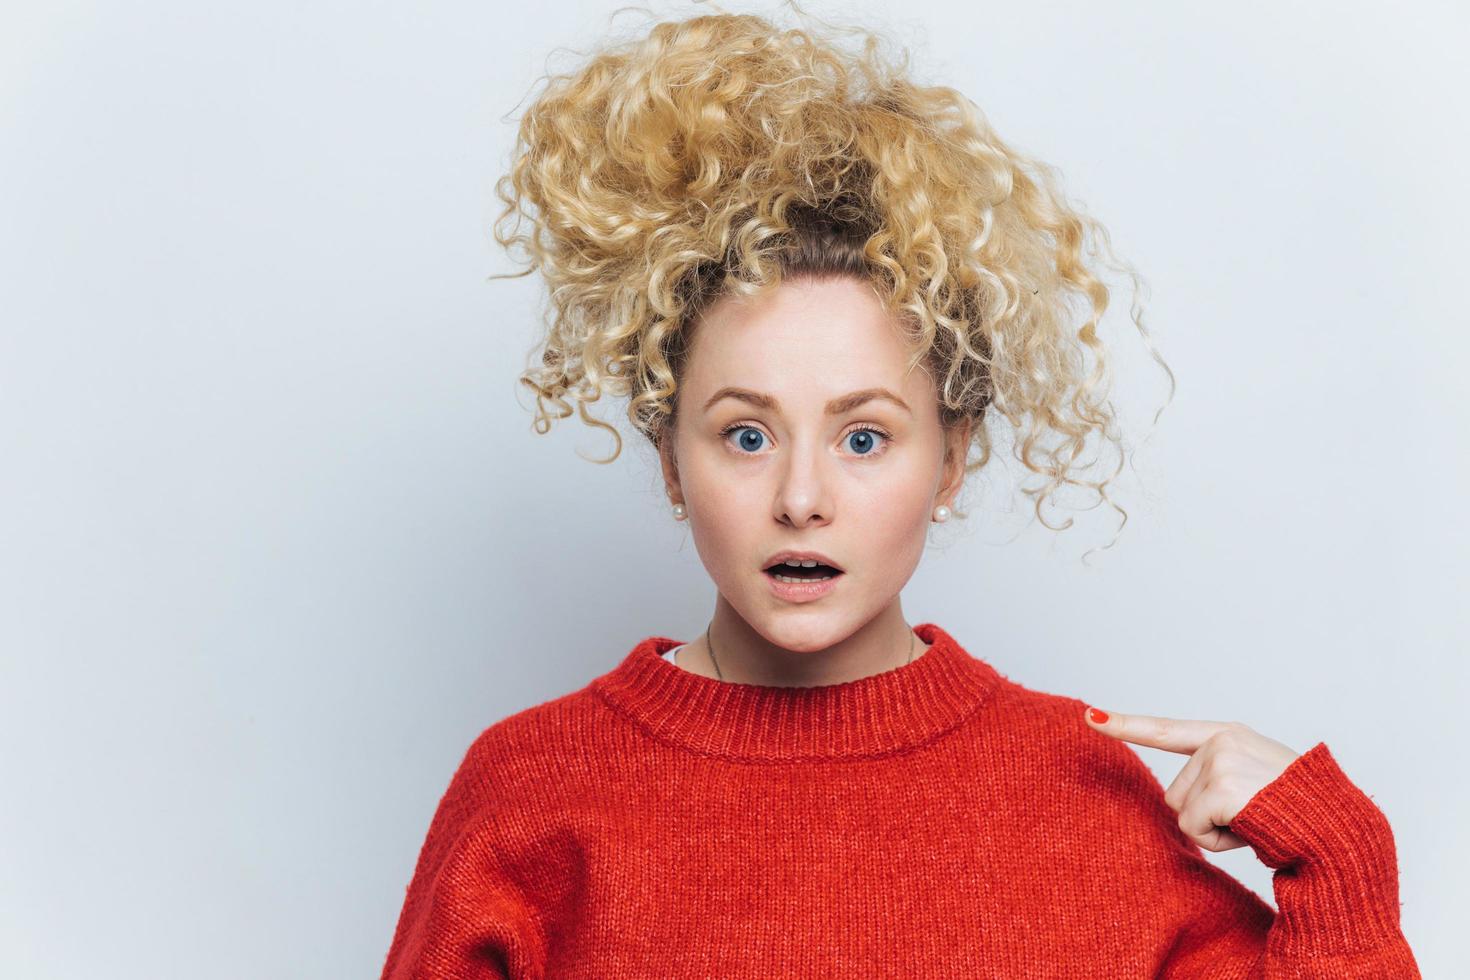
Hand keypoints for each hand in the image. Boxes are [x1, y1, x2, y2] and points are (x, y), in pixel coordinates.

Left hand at [1084, 708, 1300, 852]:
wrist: (1338, 828)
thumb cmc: (1301, 814)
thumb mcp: (1257, 783)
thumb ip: (1218, 780)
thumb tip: (1180, 805)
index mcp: (1229, 736)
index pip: (1167, 730)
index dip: (1126, 726)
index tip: (1090, 717)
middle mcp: (1222, 741)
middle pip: (1175, 794)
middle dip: (1207, 817)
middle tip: (1252, 815)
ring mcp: (1222, 761)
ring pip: (1183, 814)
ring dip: (1216, 831)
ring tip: (1257, 821)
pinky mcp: (1222, 788)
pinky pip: (1196, 830)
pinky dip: (1222, 842)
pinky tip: (1254, 830)